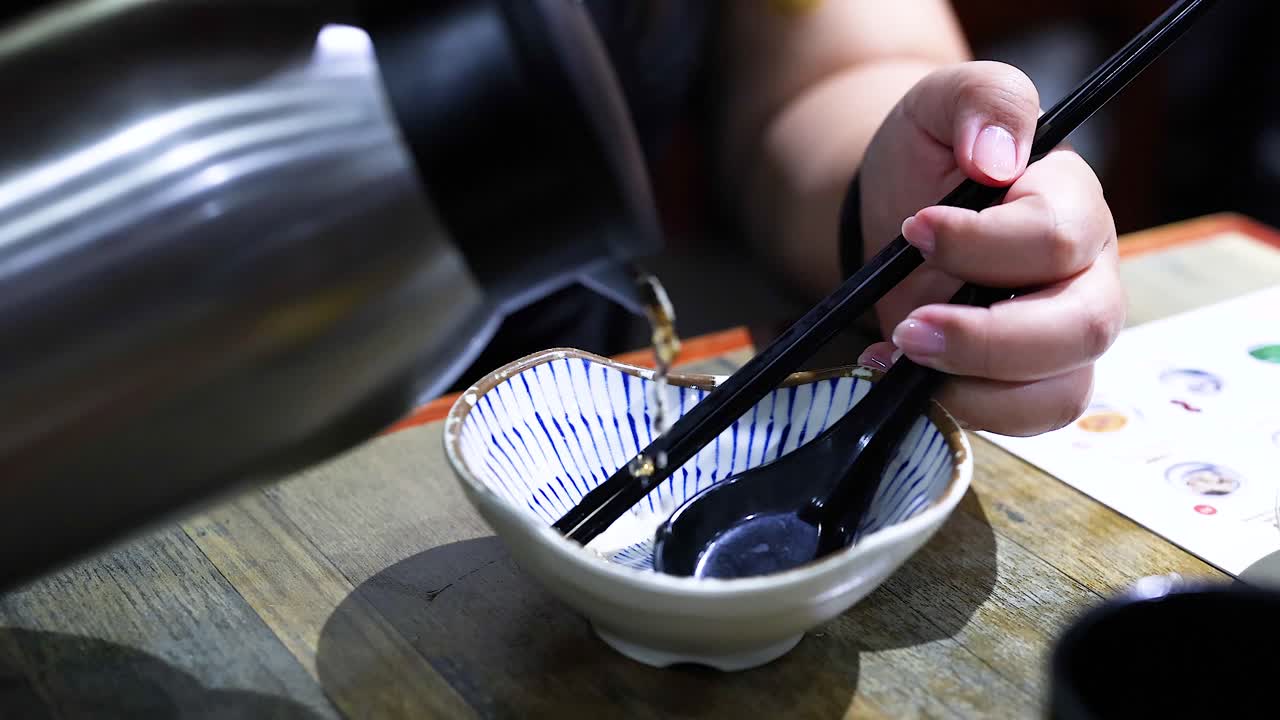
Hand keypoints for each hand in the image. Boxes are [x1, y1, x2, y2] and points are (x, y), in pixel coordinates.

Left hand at [854, 61, 1124, 435]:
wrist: (898, 212)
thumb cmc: (930, 158)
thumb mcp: (941, 104)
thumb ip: (981, 100)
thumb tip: (999, 154)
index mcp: (1072, 199)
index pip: (1055, 237)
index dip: (982, 244)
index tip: (914, 229)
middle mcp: (1087, 272)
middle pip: (1082, 326)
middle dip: (987, 339)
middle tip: (908, 327)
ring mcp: (1065, 333)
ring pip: (1064, 389)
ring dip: (977, 387)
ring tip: (901, 353)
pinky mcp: (1033, 379)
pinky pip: (1029, 418)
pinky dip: (967, 411)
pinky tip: (907, 380)